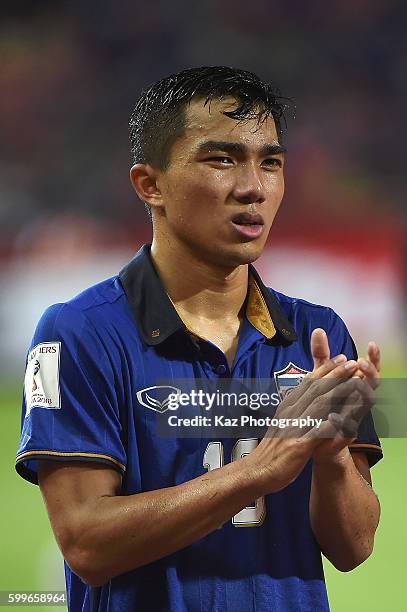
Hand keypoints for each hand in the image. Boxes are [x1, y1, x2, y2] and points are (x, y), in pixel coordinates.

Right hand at [246, 354, 372, 494]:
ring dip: (339, 389)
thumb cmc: (271, 451)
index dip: (325, 370)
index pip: (308, 383)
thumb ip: (295, 413)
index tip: (339, 360)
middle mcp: (291, 412)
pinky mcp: (299, 444)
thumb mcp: (282, 425)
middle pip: (315, 388)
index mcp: (288, 407)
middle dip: (335, 373)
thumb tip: (309, 403)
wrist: (256, 471)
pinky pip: (320, 429)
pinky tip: (347, 415)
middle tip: (350, 361)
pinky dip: (335, 420)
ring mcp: (295, 426)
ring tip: (354, 379)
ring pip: (320, 403)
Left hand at [310, 329, 379, 462]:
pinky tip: (333, 416)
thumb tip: (318, 330)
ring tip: (355, 382)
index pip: (369, 368)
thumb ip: (322, 355)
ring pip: (365, 404)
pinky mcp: (345, 434)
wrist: (316, 437)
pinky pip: (348, 428)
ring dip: (361, 393)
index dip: (374, 358)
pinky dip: (341, 422)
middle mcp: (358, 398)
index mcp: (355, 384)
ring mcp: (355, 416)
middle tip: (361, 361)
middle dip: (370, 371)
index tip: (372, 344)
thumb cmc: (322, 403)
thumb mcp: (320, 376)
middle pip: (373, 383)